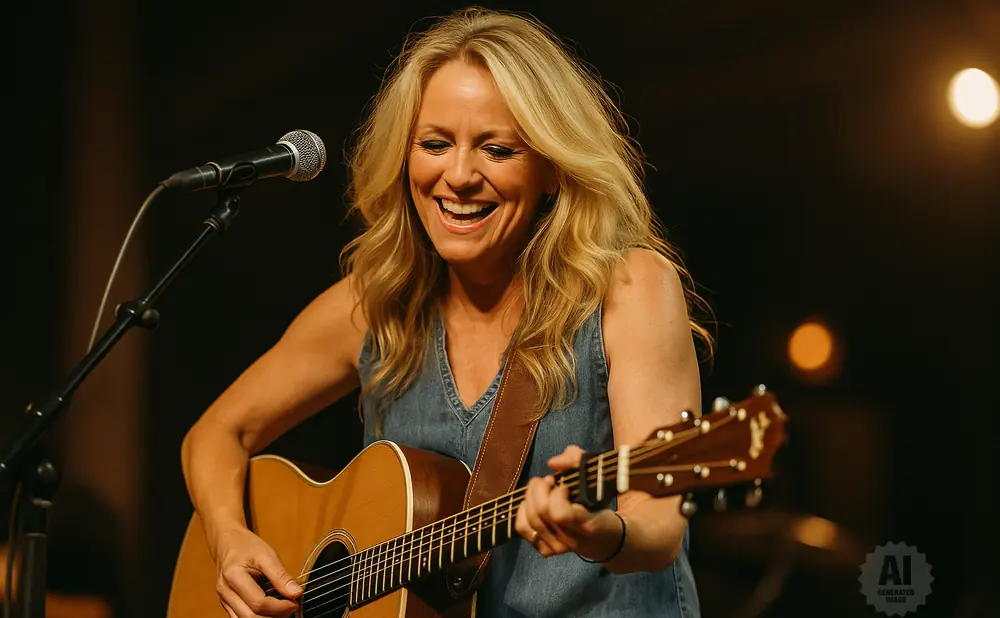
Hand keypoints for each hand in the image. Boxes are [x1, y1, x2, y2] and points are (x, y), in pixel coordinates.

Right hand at [210, 525, 302, 617]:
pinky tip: (271, 609)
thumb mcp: (267, 554)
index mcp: (233, 576)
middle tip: (291, 606)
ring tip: (282, 608)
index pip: (259, 603)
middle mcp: (225, 592)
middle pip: (251, 617)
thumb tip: (296, 593)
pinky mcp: (227, 604)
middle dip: (275, 616)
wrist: (227, 542)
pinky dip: (258, 617)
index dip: (280, 607)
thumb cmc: (246, 546)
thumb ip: (281, 575)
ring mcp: (224, 600)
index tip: (295, 601)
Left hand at [514, 445, 623, 560]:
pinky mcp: (546, 550)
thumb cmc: (600, 503)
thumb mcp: (596, 475)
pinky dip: (522, 511)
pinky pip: (523, 528)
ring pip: (530, 519)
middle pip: (541, 513)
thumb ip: (576, 459)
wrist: (605, 538)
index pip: (560, 515)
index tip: (565, 486)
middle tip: (549, 481)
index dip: (557, 495)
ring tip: (542, 489)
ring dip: (530, 496)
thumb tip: (552, 463)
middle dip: (540, 489)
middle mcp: (571, 540)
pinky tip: (533, 502)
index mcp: (587, 524)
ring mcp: (558, 547)